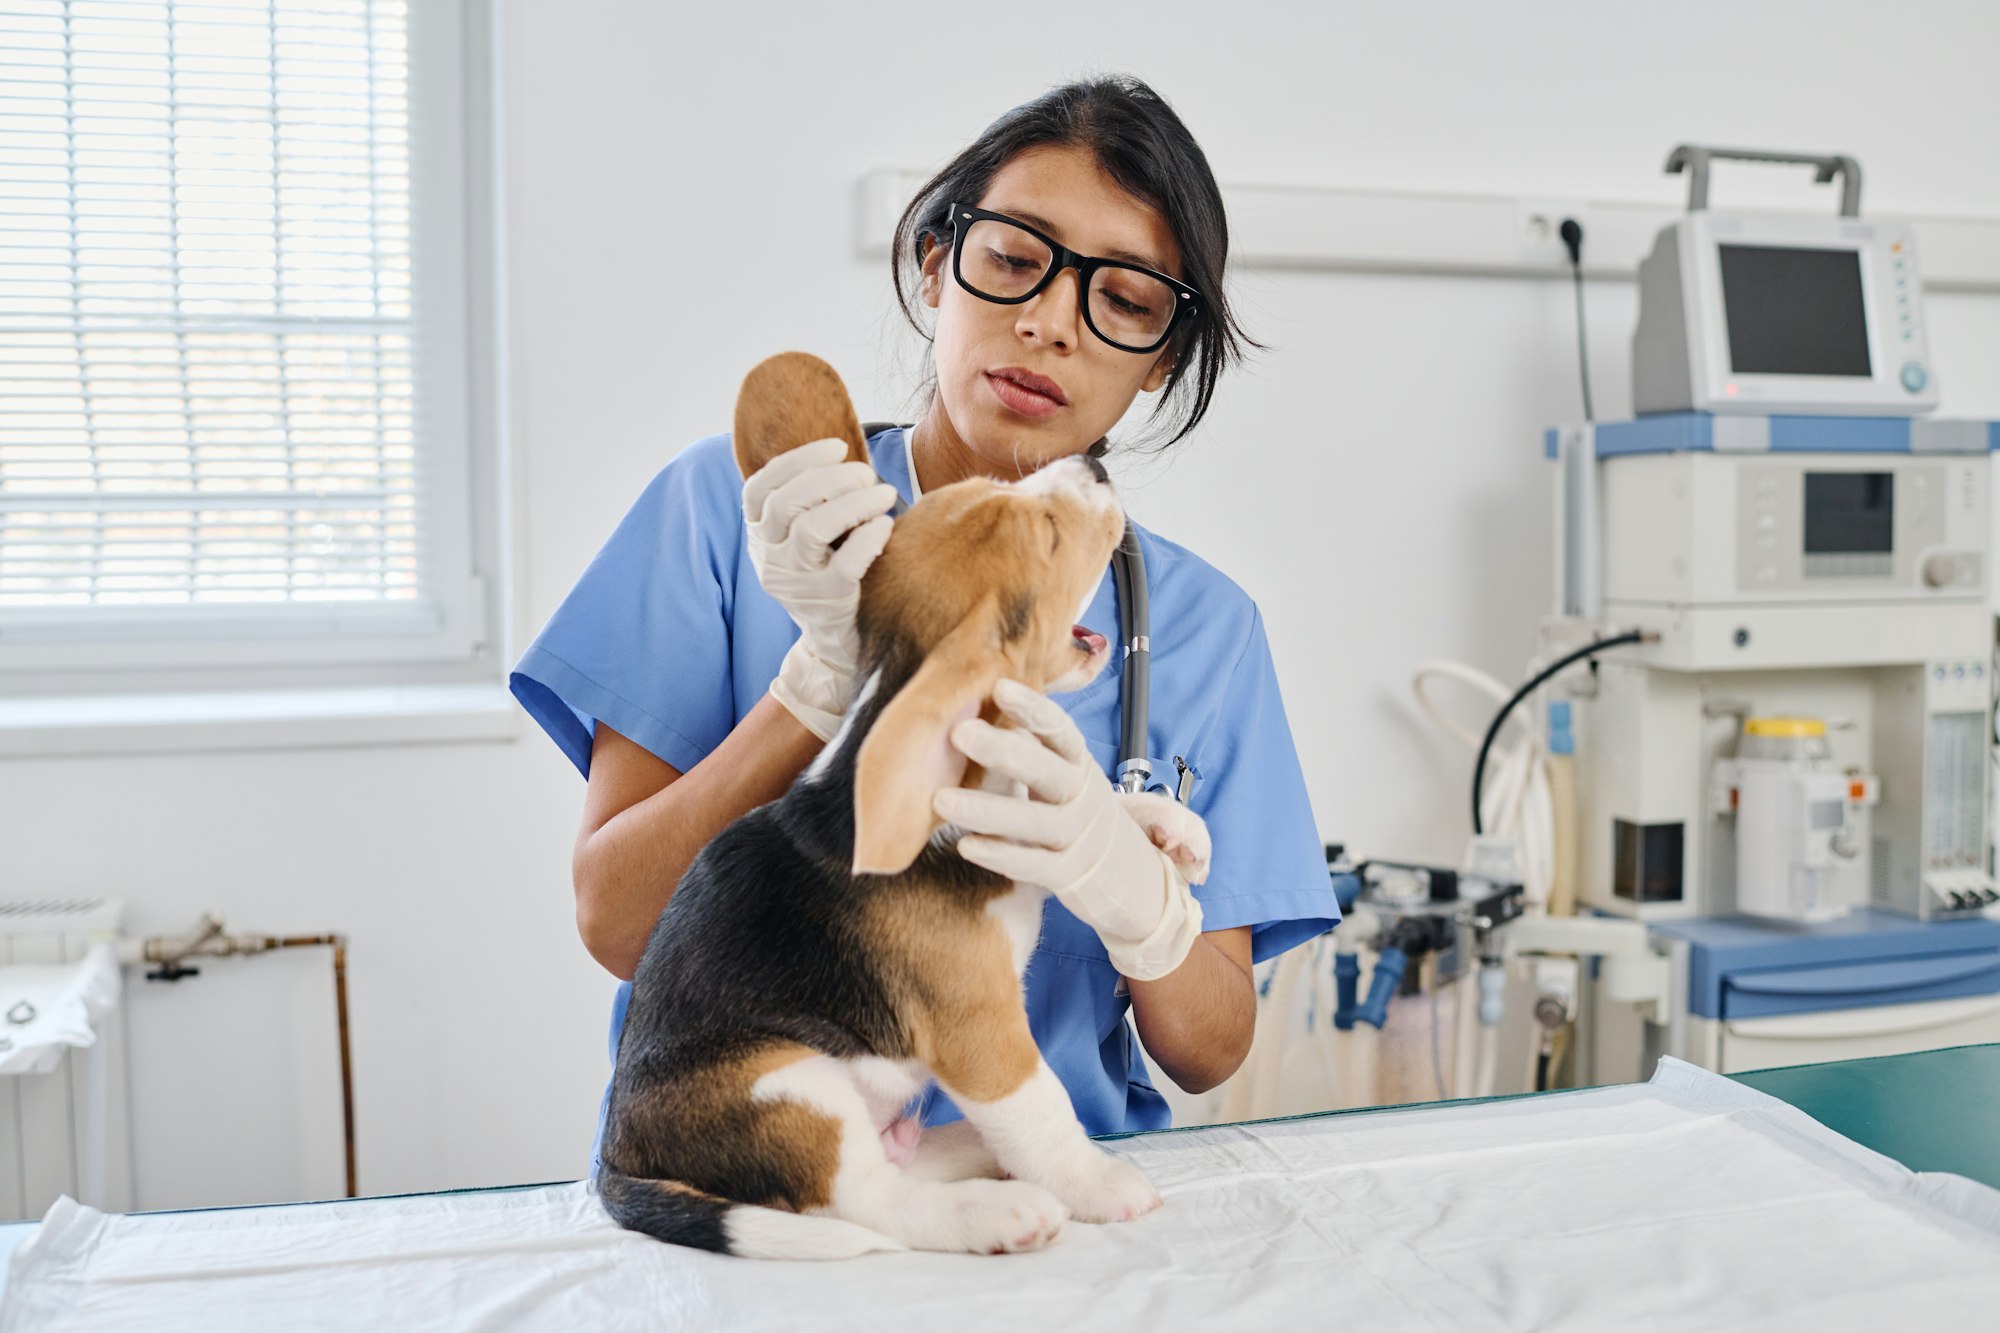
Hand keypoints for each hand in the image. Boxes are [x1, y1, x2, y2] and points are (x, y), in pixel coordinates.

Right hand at [742, 438, 896, 739]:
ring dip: (852, 503)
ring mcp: (796, 582)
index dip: (795, 461)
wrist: (837, 637)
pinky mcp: (827, 602)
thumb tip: (839, 451)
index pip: (759, 490)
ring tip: (884, 494)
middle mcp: (770, 558)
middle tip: (867, 473)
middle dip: (829, 479)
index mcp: (760, 536)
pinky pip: (844, 565)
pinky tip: (885, 526)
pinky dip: (867, 539)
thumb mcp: (807, 537)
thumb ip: (811, 500)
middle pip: (786, 504)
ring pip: (811, 530)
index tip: (836, 447)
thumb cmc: (830, 569)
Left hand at [932, 679, 1203, 979]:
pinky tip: (966, 845)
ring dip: (987, 810)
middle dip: (1004, 751)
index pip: (1060, 731)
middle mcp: (1082, 795)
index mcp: (1078, 764)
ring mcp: (1078, 836)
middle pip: (1046, 770)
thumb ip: (1029, 749)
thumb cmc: (1078, 815)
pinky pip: (1034, 865)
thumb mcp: (1064, 776)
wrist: (1133, 878)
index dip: (1033, 709)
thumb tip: (975, 707)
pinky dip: (1001, 855)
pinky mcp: (1070, 875)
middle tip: (960, 733)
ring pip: (1035, 821)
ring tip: (941, 800)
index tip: (999, 687)